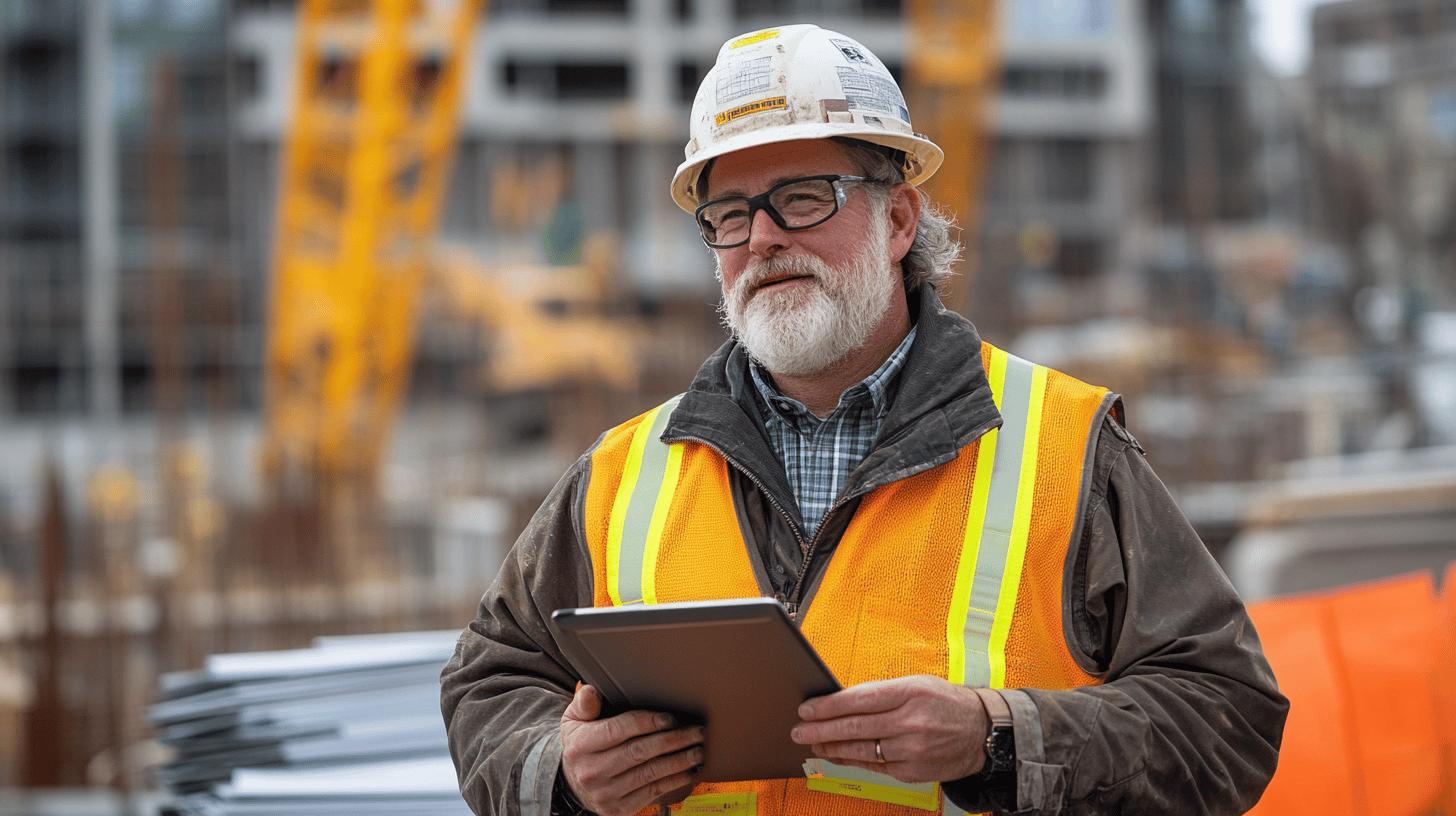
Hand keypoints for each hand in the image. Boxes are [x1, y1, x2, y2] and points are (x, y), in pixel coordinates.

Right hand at [559, 685, 703, 815]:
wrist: (571, 785)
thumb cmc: (581, 746)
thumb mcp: (573, 722)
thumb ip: (583, 704)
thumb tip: (589, 690)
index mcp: (582, 745)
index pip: (619, 730)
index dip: (647, 722)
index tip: (669, 718)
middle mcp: (592, 771)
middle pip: (639, 752)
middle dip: (673, 740)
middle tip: (696, 732)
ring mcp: (605, 793)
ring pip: (650, 773)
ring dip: (679, 761)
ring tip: (698, 751)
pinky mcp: (618, 808)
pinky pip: (652, 792)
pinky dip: (674, 781)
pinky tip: (688, 771)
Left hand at [790, 675, 988, 783]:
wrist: (983, 732)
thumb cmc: (946, 702)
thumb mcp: (917, 684)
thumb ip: (882, 693)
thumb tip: (842, 701)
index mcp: (910, 692)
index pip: (859, 699)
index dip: (828, 706)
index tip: (807, 708)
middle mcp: (911, 721)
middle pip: (855, 727)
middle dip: (821, 730)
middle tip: (799, 730)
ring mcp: (912, 749)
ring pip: (862, 750)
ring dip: (832, 748)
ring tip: (812, 744)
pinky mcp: (913, 771)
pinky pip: (875, 766)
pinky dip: (853, 760)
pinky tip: (838, 755)